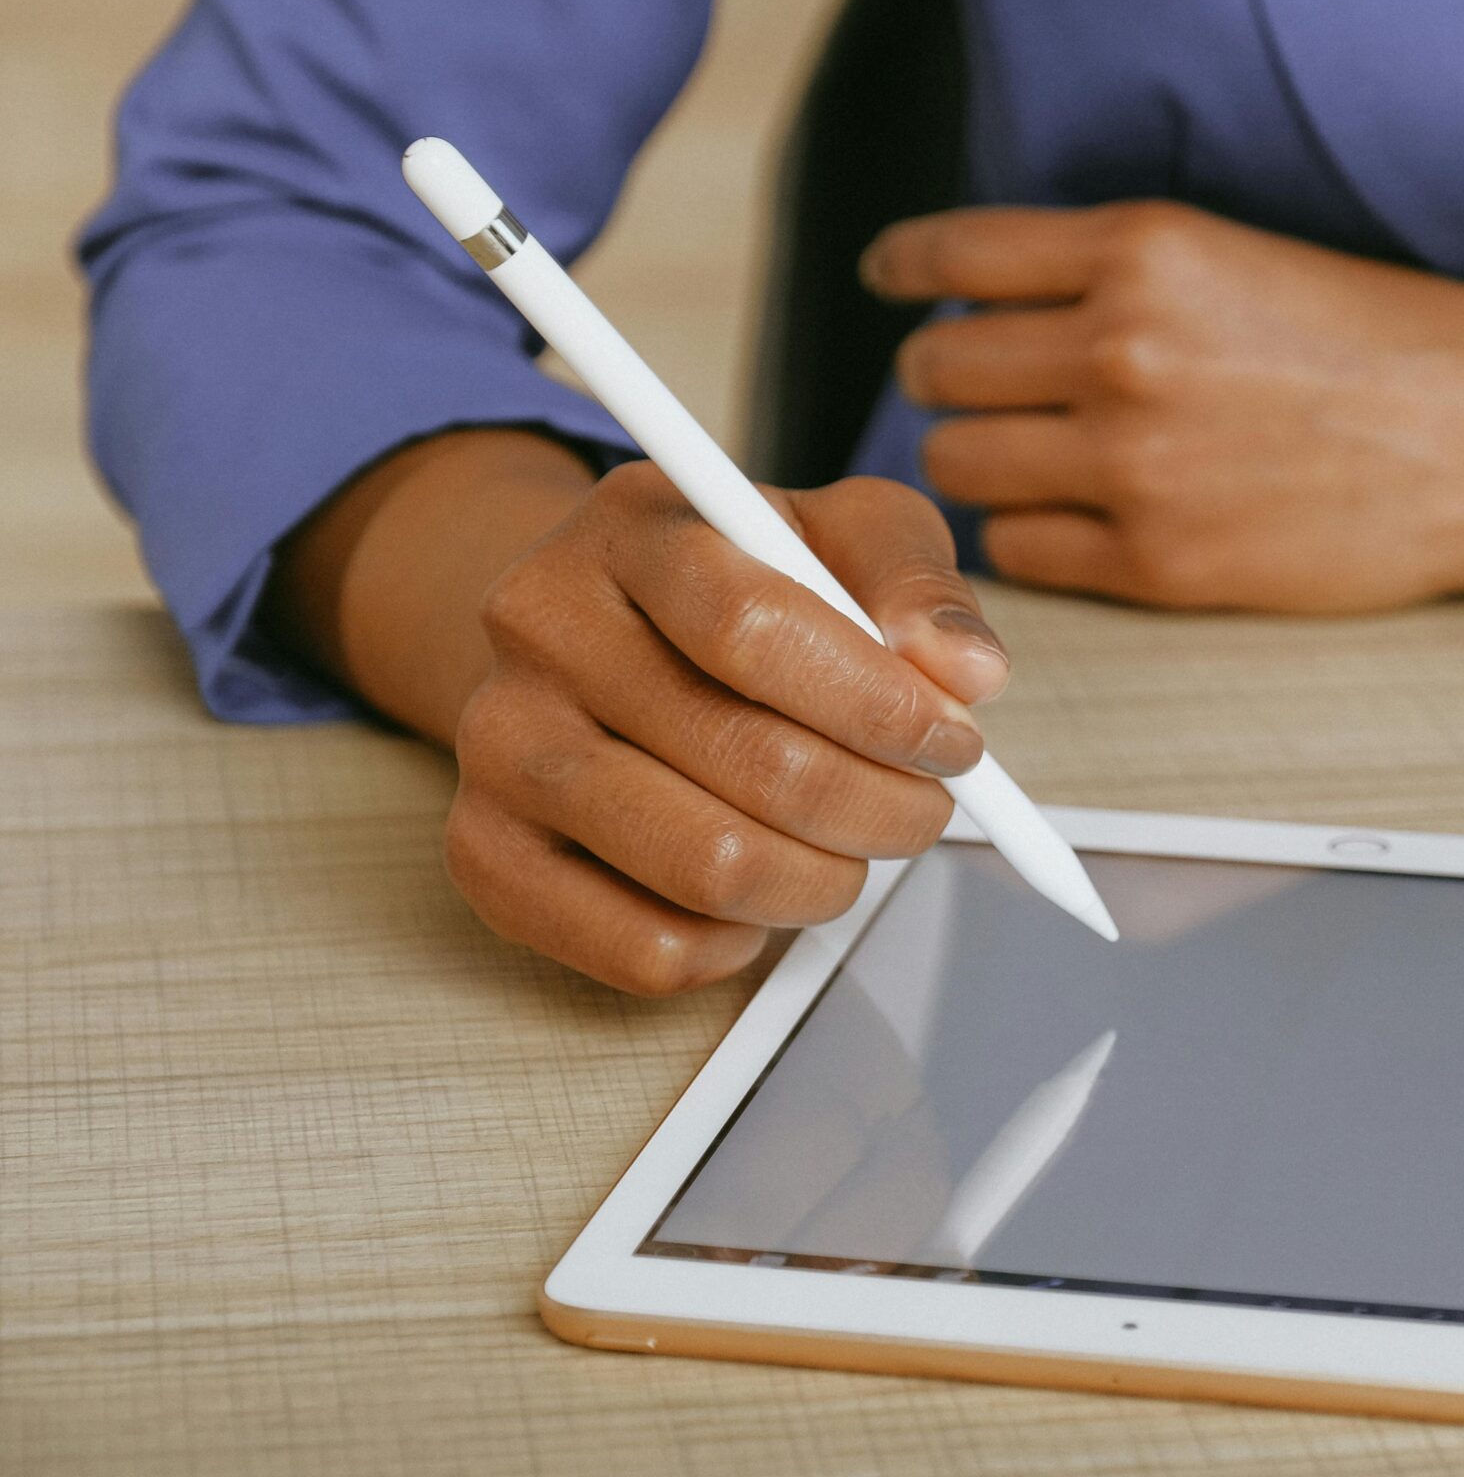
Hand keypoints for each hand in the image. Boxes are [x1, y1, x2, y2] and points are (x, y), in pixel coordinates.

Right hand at [442, 464, 1007, 993]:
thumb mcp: (844, 535)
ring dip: (822, 880)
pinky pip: (647, 949)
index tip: (954, 742)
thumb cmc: (742, 586)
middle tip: (923, 808)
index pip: (757, 630)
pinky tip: (759, 891)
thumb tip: (964, 670)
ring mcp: (499, 745)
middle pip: (750, 762)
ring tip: (850, 849)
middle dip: (882, 807)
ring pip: (707, 867)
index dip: (880, 707)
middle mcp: (542, 627)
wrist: (595, 633)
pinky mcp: (486, 853)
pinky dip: (737, 943)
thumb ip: (916, 582)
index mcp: (634, 527)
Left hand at [863, 201, 1463, 610]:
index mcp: (1142, 249)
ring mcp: (1134, 462)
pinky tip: (1084, 520)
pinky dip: (1033, 537)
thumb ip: (1115, 275)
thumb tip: (993, 310)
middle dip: (951, 380)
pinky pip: (1019, 551)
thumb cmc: (1385, 343)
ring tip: (1043, 461)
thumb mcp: (1238, 256)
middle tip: (990, 393)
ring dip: (985, 463)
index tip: (892, 282)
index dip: (906, 271)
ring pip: (961, 465)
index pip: (953, 255)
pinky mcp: (1158, 562)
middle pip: (938, 370)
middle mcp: (1122, 348)